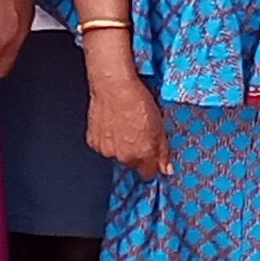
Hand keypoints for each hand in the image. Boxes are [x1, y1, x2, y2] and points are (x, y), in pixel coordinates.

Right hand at [86, 62, 168, 177]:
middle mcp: (124, 156)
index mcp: (143, 154)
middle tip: (136, 131)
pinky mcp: (93, 142)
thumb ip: (163, 151)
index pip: (148, 173)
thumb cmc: (136, 100)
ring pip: (116, 154)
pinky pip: (102, 145)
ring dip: (119, 144)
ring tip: (122, 124)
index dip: (150, 163)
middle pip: (131, 162)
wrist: (113, 87)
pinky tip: (111, 123)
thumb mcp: (159, 125)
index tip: (150, 156)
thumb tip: (166, 168)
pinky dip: (106, 138)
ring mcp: (107, 150)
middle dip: (134, 151)